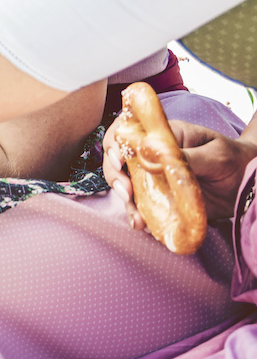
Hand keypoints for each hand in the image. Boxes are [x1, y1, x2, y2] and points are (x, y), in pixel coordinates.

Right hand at [104, 119, 256, 225]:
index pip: (128, 132)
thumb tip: (156, 157)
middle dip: (116, 176)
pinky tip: (143, 226)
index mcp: (163, 136)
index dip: (116, 144)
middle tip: (125, 192)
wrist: (250, 185)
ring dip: (127, 203)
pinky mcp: (162, 199)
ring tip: (137, 219)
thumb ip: (189, 156)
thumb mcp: (217, 155)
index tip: (119, 160)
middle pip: (119, 161)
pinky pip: (144, 207)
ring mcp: (156, 179)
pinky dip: (140, 217)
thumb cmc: (235, 160)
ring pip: (128, 187)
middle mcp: (152, 156)